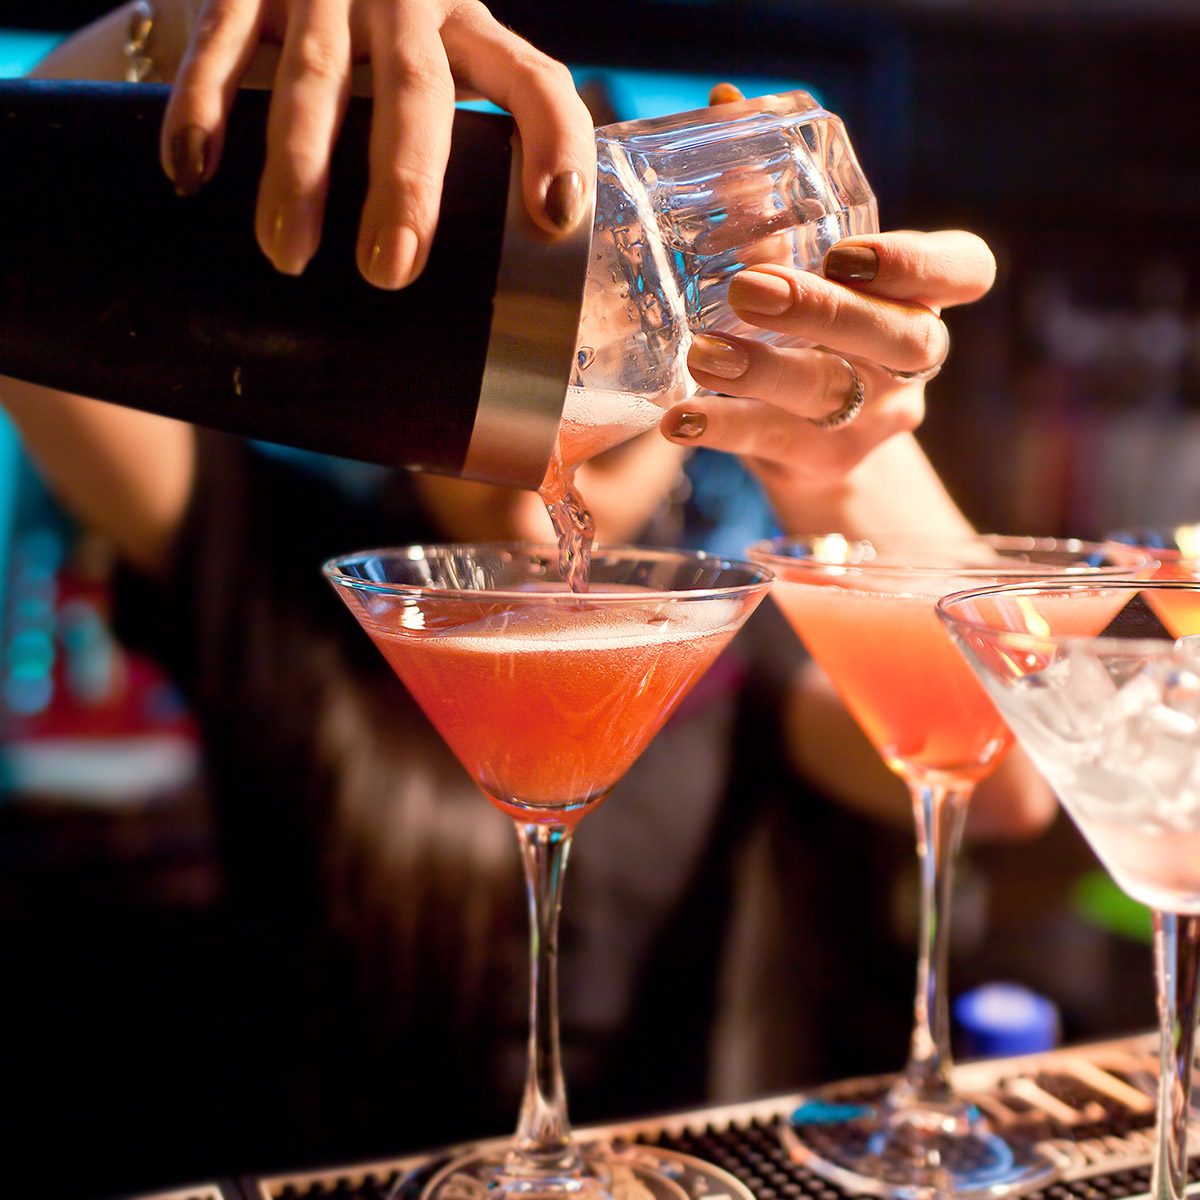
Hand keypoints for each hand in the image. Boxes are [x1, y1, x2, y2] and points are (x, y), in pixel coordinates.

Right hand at [160, 0, 595, 287]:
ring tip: (290, 255)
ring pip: (315, 77)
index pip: (534, 81)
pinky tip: (194, 172)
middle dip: (404, 183)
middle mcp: (407, 2)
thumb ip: (471, 145)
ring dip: (299, 171)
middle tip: (389, 270)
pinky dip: (203, 108)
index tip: (553, 220)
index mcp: (471, 31)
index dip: (553, 145)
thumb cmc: (385, 44)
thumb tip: (509, 254)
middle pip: (415, 89)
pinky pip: (220, 41)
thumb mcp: (444, 70)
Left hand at [662, 228, 996, 491]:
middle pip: (899, 338)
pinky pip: (771, 440)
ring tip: (702, 352)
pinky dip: (722, 428)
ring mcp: (872, 417)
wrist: (820, 452)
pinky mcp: (822, 460)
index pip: (965, 272)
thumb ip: (777, 224)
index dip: (918, 264)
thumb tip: (726, 138)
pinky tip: (679, 419)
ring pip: (831, 392)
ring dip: (764, 370)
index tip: (846, 253)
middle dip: (826, 312)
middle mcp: (911, 361)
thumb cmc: (814, 336)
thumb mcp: (806, 278)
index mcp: (923, 298)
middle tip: (750, 289)